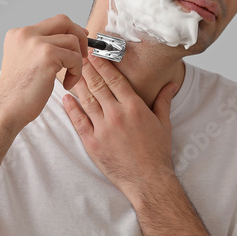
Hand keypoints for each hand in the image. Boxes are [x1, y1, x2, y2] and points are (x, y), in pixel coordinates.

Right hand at [0, 14, 88, 128]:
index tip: (78, 41)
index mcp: (18, 34)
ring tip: (69, 77)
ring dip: (76, 61)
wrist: (8, 108)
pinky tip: (67, 84)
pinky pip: (74, 58)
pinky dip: (76, 72)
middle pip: (63, 21)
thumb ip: (41, 47)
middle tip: (82, 54)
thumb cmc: (18, 92)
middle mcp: (25, 34)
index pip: (52, 22)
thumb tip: (67, 39)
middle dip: (80, 35)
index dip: (69, 30)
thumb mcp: (25, 61)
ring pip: (72, 40)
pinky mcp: (47, 55)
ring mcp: (36, 42)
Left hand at [61, 53, 179, 202]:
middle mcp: (117, 115)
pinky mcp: (92, 143)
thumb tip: (171, 85)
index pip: (115, 79)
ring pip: (86, 100)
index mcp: (134, 107)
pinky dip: (71, 108)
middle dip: (87, 68)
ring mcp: (103, 129)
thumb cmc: (157, 153)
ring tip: (70, 71)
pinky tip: (65, 98)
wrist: (148, 181)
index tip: (94, 54)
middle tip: (77, 55)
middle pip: (98, 85)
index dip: (103, 64)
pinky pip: (78, 121)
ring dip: (77, 84)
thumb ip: (163, 101)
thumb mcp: (164, 124)